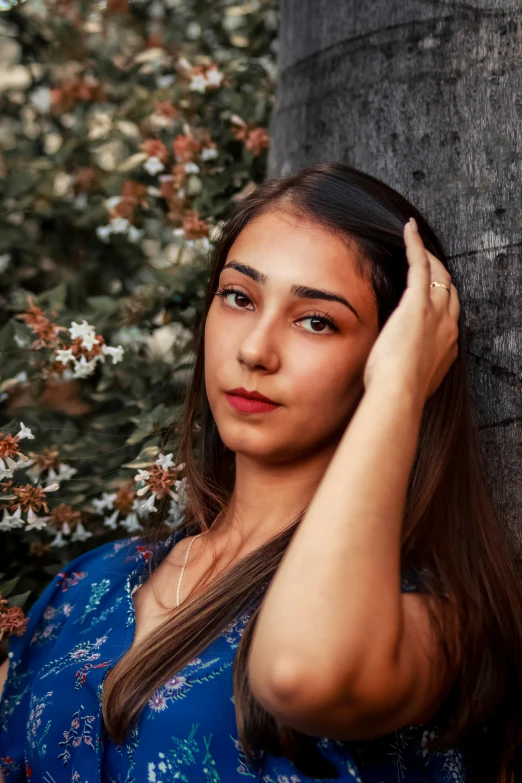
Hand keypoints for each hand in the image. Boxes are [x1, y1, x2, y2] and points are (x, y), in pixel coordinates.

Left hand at [363, 218, 459, 404]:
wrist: (399, 392)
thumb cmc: (398, 393)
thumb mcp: (410, 380)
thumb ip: (410, 368)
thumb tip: (396, 370)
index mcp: (448, 345)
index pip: (449, 315)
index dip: (441, 301)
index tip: (429, 295)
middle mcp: (449, 325)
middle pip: (449, 290)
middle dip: (440, 274)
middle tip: (426, 262)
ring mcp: (436, 312)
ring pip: (439, 274)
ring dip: (429, 256)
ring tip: (416, 243)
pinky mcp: (417, 302)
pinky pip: (419, 265)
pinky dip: (415, 245)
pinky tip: (408, 229)